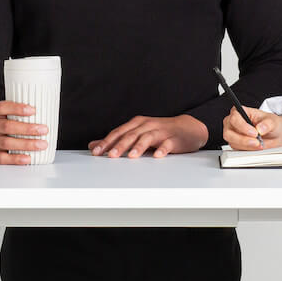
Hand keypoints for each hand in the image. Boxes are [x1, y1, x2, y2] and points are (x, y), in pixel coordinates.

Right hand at [0, 101, 49, 164]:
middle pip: (8, 126)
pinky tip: (28, 158)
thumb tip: (40, 111)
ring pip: (8, 143)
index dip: (18, 108)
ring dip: (27, 144)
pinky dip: (16, 159)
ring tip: (42, 144)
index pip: (3, 107)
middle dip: (28, 128)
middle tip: (44, 129)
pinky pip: (3, 158)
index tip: (33, 110)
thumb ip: (11, 110)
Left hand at [90, 114, 208, 158]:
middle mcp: (147, 125)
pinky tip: (157, 156)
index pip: (118, 133)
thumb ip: (116, 140)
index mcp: (136, 124)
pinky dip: (162, 149)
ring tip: (132, 156)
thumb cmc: (160, 132)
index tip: (96, 152)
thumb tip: (94, 145)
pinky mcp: (173, 139)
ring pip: (147, 138)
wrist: (187, 128)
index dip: (107, 142)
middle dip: (120, 145)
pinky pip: (167, 144)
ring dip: (139, 147)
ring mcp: (160, 131)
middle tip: (111, 155)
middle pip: (131, 135)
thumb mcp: (136, 134)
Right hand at [223, 107, 281, 149]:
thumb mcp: (272, 121)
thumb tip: (260, 128)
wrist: (273, 134)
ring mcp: (232, 134)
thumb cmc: (269, 124)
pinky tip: (256, 147)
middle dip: (243, 140)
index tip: (255, 133)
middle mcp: (233, 123)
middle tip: (257, 142)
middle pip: (229, 132)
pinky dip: (247, 150)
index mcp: (240, 112)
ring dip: (246, 146)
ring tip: (259, 145)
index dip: (243, 127)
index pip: (234, 119)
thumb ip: (267, 124)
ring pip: (232, 142)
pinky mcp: (235, 144)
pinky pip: (237, 150)